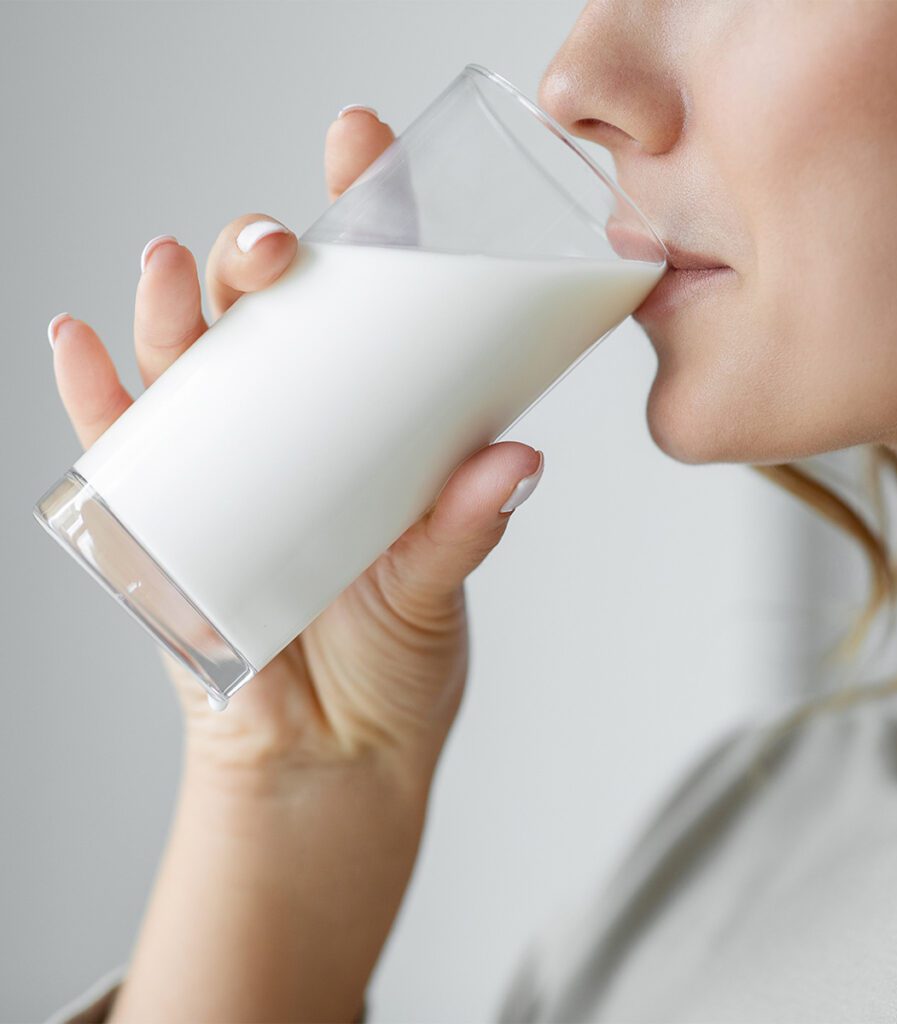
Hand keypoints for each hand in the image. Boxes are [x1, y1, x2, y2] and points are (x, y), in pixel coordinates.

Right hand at [49, 107, 544, 785]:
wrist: (332, 758)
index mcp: (370, 430)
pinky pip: (121, 452)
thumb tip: (516, 461)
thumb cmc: (392, 667)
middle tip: (276, 243)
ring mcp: (226, 472)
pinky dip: (94, 399)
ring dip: (170, 308)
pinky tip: (76, 343)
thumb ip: (465, 528)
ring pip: (186, 366)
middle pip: (264, 319)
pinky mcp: (164, 527)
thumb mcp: (435, 586)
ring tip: (173, 267)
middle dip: (258, 260)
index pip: (364, 304)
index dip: (361, 220)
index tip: (364, 153)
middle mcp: (297, 434)